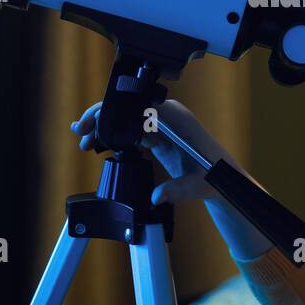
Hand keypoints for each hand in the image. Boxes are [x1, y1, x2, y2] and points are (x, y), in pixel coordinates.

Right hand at [70, 98, 242, 204]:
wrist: (224, 180)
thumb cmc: (215, 178)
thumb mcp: (196, 185)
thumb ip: (175, 190)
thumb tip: (156, 197)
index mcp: (177, 120)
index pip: (139, 107)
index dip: (113, 112)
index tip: (94, 123)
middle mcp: (168, 116)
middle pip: (129, 109)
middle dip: (102, 118)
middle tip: (80, 133)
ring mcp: (162, 124)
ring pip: (127, 119)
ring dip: (106, 128)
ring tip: (84, 141)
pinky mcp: (159, 135)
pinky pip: (132, 130)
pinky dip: (115, 136)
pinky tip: (98, 144)